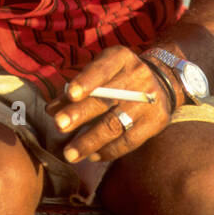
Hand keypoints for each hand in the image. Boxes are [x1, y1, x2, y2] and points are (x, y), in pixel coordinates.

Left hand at [44, 46, 171, 164]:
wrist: (163, 81)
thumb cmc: (120, 77)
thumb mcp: (101, 71)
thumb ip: (76, 89)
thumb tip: (51, 110)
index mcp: (121, 58)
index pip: (102, 69)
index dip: (86, 81)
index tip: (70, 94)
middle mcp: (137, 76)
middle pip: (106, 99)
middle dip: (80, 114)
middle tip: (59, 126)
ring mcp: (148, 100)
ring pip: (116, 124)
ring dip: (90, 141)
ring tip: (70, 153)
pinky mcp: (156, 122)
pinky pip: (129, 140)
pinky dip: (109, 150)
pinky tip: (92, 156)